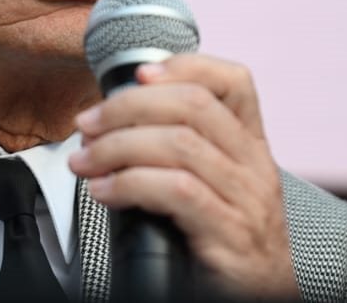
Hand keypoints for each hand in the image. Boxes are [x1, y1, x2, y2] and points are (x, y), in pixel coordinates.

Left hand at [69, 54, 298, 299]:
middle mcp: (255, 166)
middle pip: (194, 105)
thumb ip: (179, 152)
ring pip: (180, 144)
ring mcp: (248, 200)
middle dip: (128, 106)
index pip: (234, 82)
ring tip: (84, 161)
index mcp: (251, 146)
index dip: (185, 66)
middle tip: (87, 124)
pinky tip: (104, 191)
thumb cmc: (225, 243)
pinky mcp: (231, 235)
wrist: (261, 299)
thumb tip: (111, 123)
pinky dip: (130, 184)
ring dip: (117, 146)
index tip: (137, 73)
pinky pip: (177, 191)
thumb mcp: (212, 186)